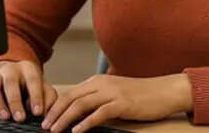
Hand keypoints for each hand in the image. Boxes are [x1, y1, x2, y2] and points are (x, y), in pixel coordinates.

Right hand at [0, 60, 58, 122]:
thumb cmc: (28, 85)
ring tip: (5, 117)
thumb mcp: (42, 87)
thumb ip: (48, 98)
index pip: (33, 81)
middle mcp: (10, 70)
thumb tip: (46, 114)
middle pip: (11, 83)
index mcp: (28, 69)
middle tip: (20, 118)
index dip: (36, 97)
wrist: (9, 74)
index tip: (37, 112)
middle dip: (15, 102)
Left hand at [42, 73, 192, 132]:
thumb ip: (96, 100)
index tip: (45, 119)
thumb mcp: (113, 94)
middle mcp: (101, 84)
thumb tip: (78, 114)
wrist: (163, 91)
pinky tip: (77, 131)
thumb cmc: (139, 95)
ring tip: (55, 130)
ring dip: (65, 119)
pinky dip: (86, 123)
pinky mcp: (122, 103)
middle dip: (55, 113)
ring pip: (81, 104)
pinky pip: (99, 113)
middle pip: (71, 98)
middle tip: (45, 126)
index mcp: (97, 81)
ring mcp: (112, 92)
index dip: (55, 106)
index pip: (70, 93)